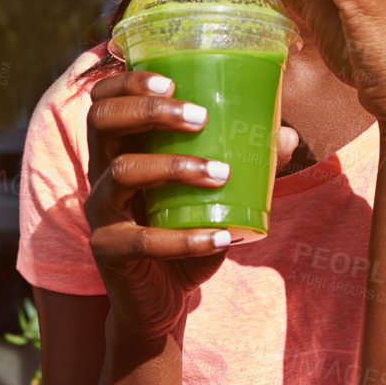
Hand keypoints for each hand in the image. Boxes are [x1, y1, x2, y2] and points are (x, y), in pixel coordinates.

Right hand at [85, 68, 299, 339]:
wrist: (159, 304)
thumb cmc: (183, 236)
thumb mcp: (212, 197)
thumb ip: (242, 165)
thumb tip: (285, 134)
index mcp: (118, 151)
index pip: (104, 100)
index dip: (128, 82)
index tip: (172, 80)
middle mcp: (100, 174)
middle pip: (101, 121)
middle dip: (148, 110)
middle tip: (199, 117)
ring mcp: (101, 213)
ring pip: (122, 173)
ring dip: (175, 166)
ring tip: (220, 173)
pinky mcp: (109, 251)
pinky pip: (144, 240)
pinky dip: (187, 237)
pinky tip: (223, 236)